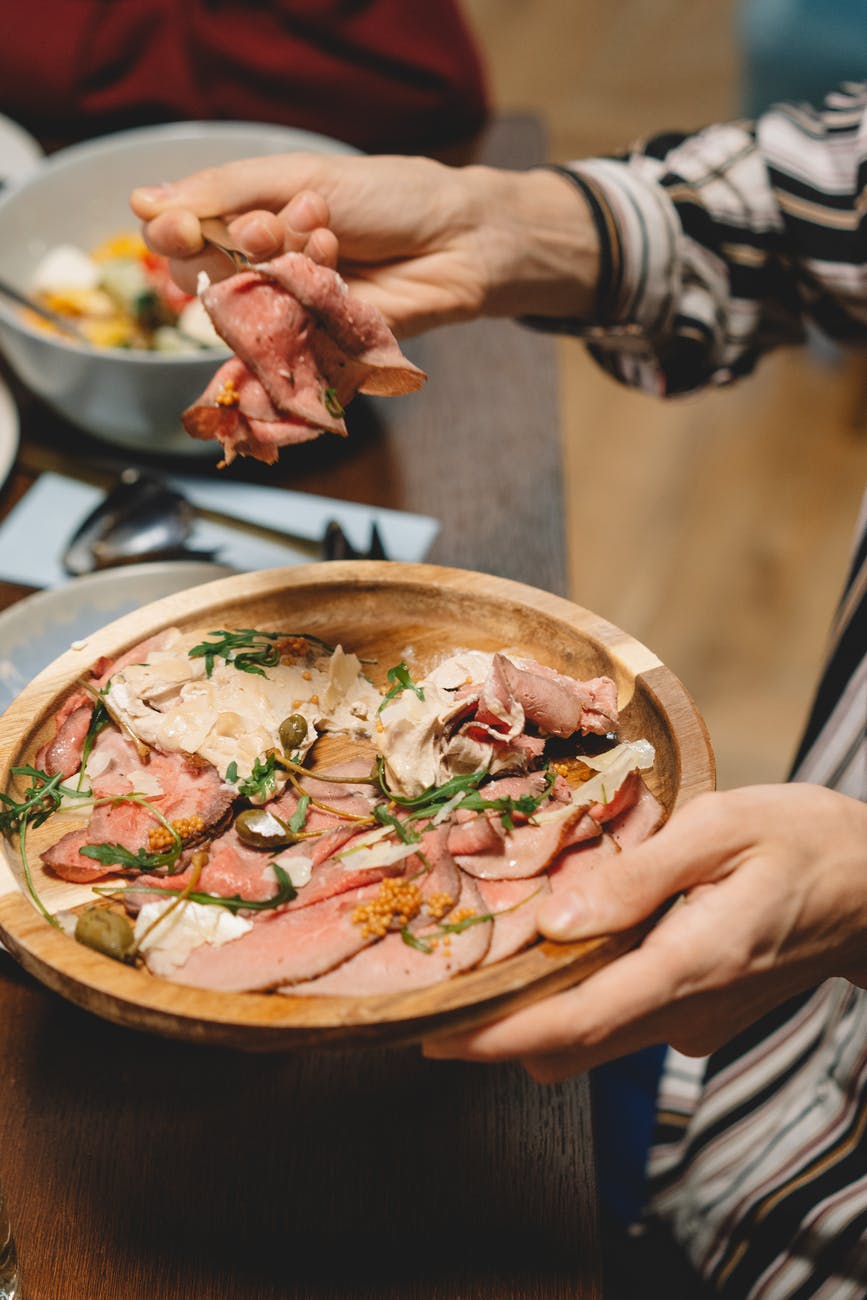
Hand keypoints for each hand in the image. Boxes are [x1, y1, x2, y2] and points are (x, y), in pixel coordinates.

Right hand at [130, 154, 598, 335]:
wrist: (459, 240)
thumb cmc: (387, 198)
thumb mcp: (299, 175)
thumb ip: (223, 191)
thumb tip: (142, 201)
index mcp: (247, 222)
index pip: (180, 237)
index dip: (174, 233)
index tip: (182, 225)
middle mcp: (261, 271)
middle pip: (204, 277)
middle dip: (239, 243)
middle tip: (280, 222)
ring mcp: (289, 314)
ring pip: (247, 307)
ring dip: (281, 264)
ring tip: (328, 233)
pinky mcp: (319, 351)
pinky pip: (284, 346)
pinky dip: (301, 306)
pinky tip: (334, 270)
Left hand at [424, 784, 866, 1081]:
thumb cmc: (804, 841)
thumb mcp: (721, 829)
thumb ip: (636, 878)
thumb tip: (556, 923)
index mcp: (689, 965)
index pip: (575, 1026)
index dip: (496, 1037)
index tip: (434, 1035)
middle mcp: (687, 1012)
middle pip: (571, 1047)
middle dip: (502, 1028)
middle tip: (447, 981)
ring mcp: (697, 1021)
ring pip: (595, 1038)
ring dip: (540, 1011)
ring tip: (495, 954)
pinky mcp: (703, 1014)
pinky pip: (624, 1018)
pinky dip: (584, 995)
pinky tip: (568, 943)